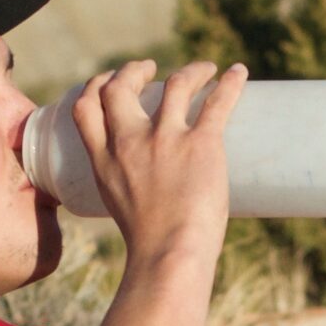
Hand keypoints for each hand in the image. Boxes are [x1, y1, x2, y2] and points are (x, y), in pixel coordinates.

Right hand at [68, 58, 245, 271]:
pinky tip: (239, 72)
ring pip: (175, 84)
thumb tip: (153, 191)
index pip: (86, 108)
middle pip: (121, 86)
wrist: (169, 255)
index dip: (95, 86)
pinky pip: (217, 102)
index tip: (110, 82)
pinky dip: (230, 83)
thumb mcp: (120, 208)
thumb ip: (128, 188)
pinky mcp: (201, 144)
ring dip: (191, 71)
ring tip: (204, 69)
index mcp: (104, 161)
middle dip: (133, 70)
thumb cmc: (150, 246)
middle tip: (150, 70)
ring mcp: (166, 139)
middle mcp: (130, 142)